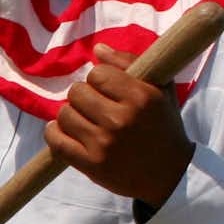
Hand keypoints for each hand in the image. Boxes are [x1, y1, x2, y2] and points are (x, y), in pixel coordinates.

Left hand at [44, 46, 193, 209]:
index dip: (99, 79)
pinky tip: (63, 131)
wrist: (170, 175)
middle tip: (94, 107)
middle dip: (83, 97)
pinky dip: (54, 134)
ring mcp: (104, 144)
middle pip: (77, 92)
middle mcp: (121, 119)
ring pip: (64, 115)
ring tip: (84, 121)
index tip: (106, 90)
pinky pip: (57, 142)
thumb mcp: (159, 89)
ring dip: (70, 116)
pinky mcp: (92, 165)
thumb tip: (98, 49)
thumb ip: (130, 63)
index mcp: (141, 97)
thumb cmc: (163, 127)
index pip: (97, 74)